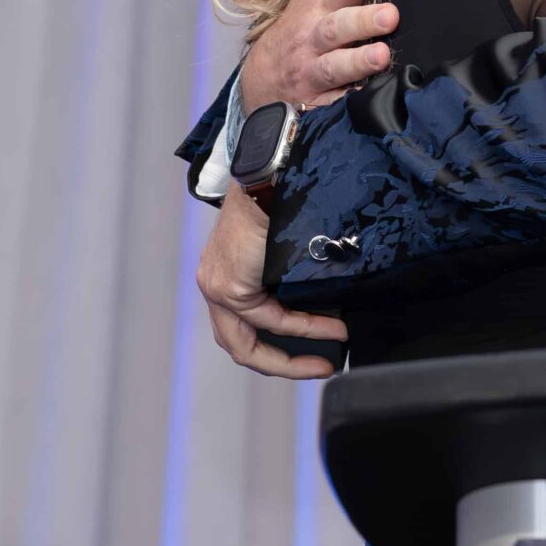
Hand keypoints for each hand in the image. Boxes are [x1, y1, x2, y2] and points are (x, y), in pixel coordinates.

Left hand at [196, 191, 345, 379]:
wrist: (272, 177)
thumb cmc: (281, 205)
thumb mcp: (282, 254)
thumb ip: (289, 286)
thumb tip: (325, 315)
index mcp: (224, 276)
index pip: (243, 329)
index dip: (277, 351)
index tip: (313, 358)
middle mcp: (214, 285)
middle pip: (239, 346)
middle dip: (284, 364)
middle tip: (320, 368)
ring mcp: (216, 287)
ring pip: (248, 341)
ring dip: (295, 351)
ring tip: (332, 350)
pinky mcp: (228, 286)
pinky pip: (268, 318)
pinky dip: (301, 328)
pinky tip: (330, 327)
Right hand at [240, 0, 400, 109]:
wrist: (261, 81)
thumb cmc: (303, 27)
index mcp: (316, 1)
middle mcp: (312, 33)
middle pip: (337, 22)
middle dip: (363, 17)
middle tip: (391, 13)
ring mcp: (312, 68)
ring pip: (334, 64)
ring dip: (358, 59)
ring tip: (381, 54)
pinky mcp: (316, 101)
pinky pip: (333, 102)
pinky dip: (348, 100)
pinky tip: (368, 97)